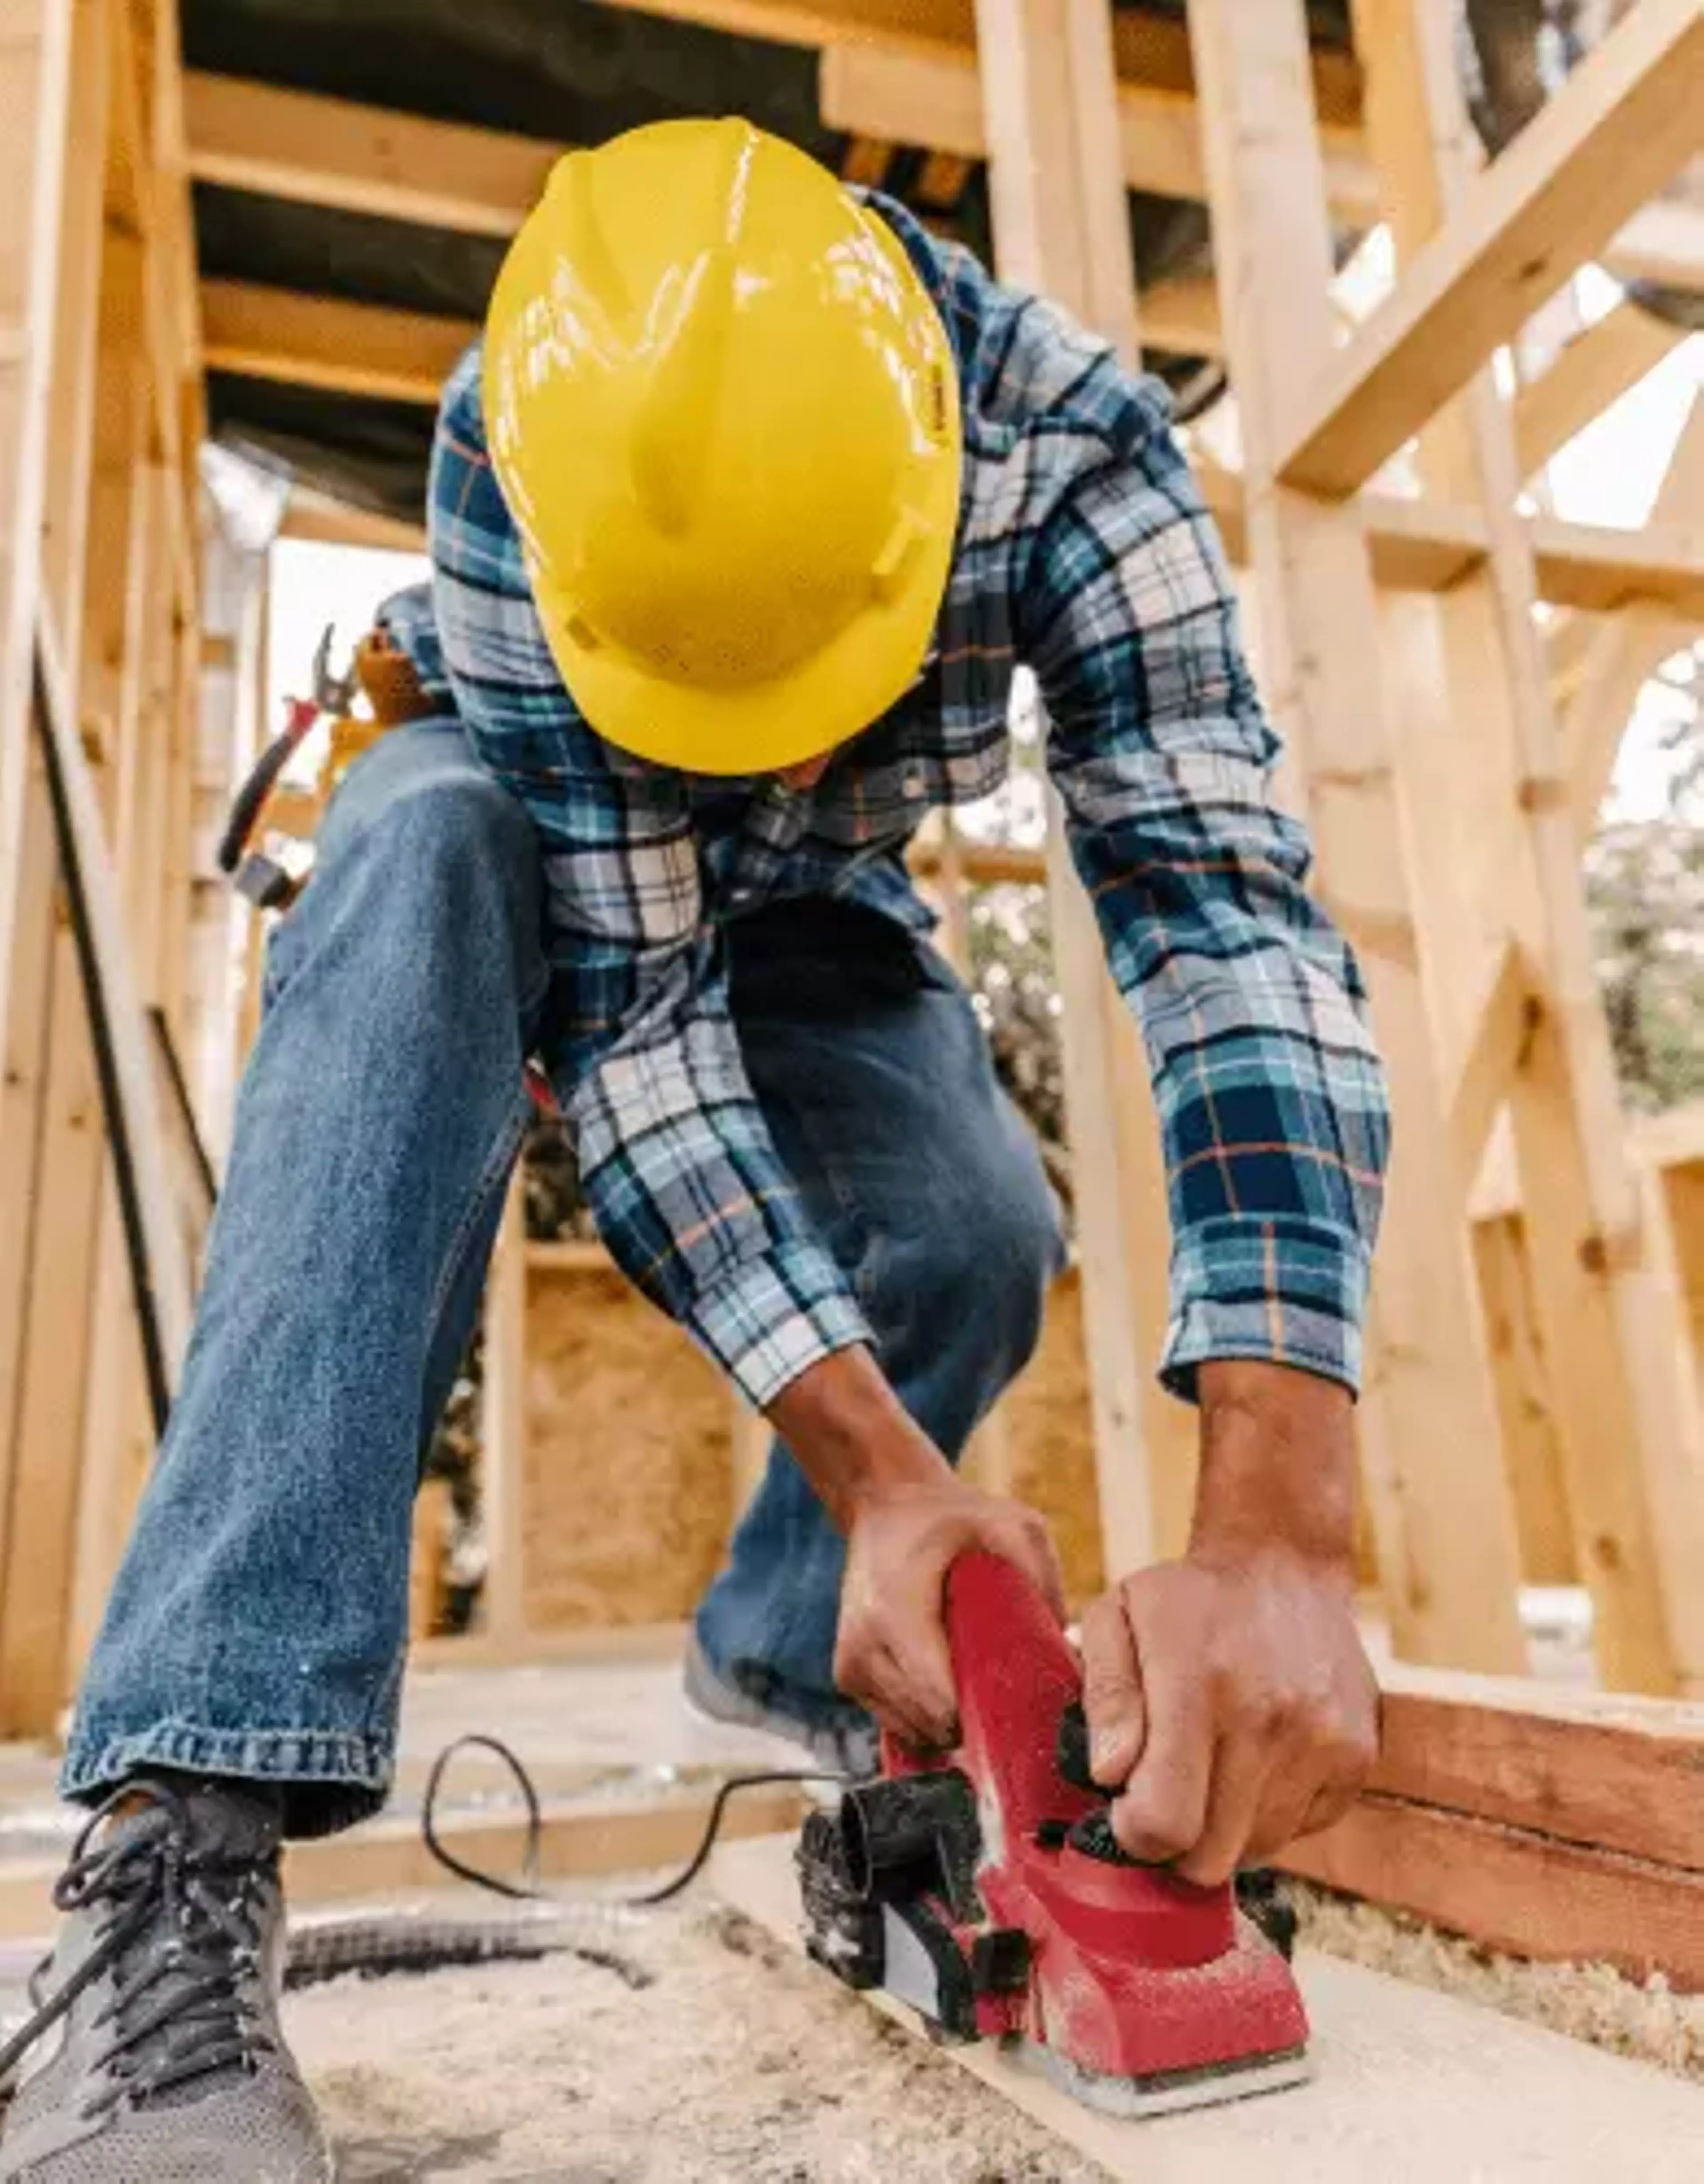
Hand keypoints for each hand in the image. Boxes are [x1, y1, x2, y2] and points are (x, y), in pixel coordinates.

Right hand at [766, 1347, 1065, 1751]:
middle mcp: (864, 1646)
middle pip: (932, 1724)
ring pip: (914, 1731)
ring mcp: (851, 1666)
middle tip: (1008, 1690)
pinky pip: (896, 1722)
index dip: (989, 1716)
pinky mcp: (847, 1675)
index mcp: (897, 1612)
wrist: (885, 1501)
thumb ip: (1041, 1575)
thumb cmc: (951, 1516)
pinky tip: (947, 1681)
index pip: (942, 1701)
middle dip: (976, 1721)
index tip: (1022, 1703)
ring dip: (950, 1721)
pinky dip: (926, 1714)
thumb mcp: (1010, 1524)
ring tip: (976, 1680)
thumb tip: (1069, 1643)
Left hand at [1080, 1547, 1376, 1884]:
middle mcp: (1268, 1721)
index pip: (1164, 1822)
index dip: (1133, 1834)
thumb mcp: (1116, 1618)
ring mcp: (1322, 1743)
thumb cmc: (1186, 1599)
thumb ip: (1106, 1700)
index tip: (1125, 1805)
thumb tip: (1108, 1775)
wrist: (1283, 1563)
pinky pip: (1301, 1828)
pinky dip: (1269, 1811)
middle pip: (1210, 1859)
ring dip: (1224, 1828)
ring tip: (1212, 1766)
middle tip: (1163, 1795)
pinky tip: (1255, 1758)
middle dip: (1175, 1845)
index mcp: (1198, 1687)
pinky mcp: (1356, 1756)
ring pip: (1257, 1850)